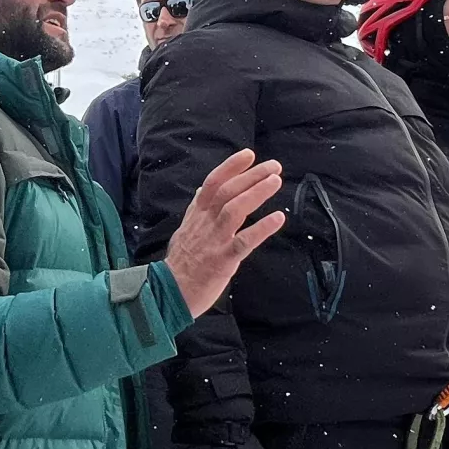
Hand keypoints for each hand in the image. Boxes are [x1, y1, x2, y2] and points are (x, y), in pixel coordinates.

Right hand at [162, 150, 287, 311]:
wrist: (169, 293)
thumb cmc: (180, 264)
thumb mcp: (184, 230)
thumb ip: (196, 210)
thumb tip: (203, 191)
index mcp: (196, 215)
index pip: (213, 183)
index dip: (231, 167)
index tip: (249, 155)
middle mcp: (205, 223)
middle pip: (228, 191)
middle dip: (252, 175)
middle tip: (274, 166)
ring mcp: (214, 240)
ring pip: (235, 209)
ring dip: (256, 192)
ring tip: (275, 181)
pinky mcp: (223, 260)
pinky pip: (244, 241)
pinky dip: (262, 228)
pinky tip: (278, 218)